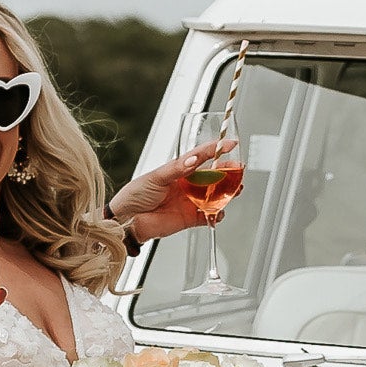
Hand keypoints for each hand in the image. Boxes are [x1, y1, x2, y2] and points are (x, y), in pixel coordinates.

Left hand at [109, 143, 241, 243]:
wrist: (126, 221)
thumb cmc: (135, 195)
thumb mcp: (156, 177)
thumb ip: (177, 169)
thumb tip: (193, 160)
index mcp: (178, 170)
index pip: (201, 157)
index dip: (216, 150)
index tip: (229, 144)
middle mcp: (186, 184)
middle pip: (213, 176)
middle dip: (228, 173)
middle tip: (239, 171)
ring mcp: (189, 201)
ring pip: (214, 196)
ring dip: (226, 193)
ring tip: (235, 191)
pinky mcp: (190, 218)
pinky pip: (208, 216)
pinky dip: (216, 215)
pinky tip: (219, 213)